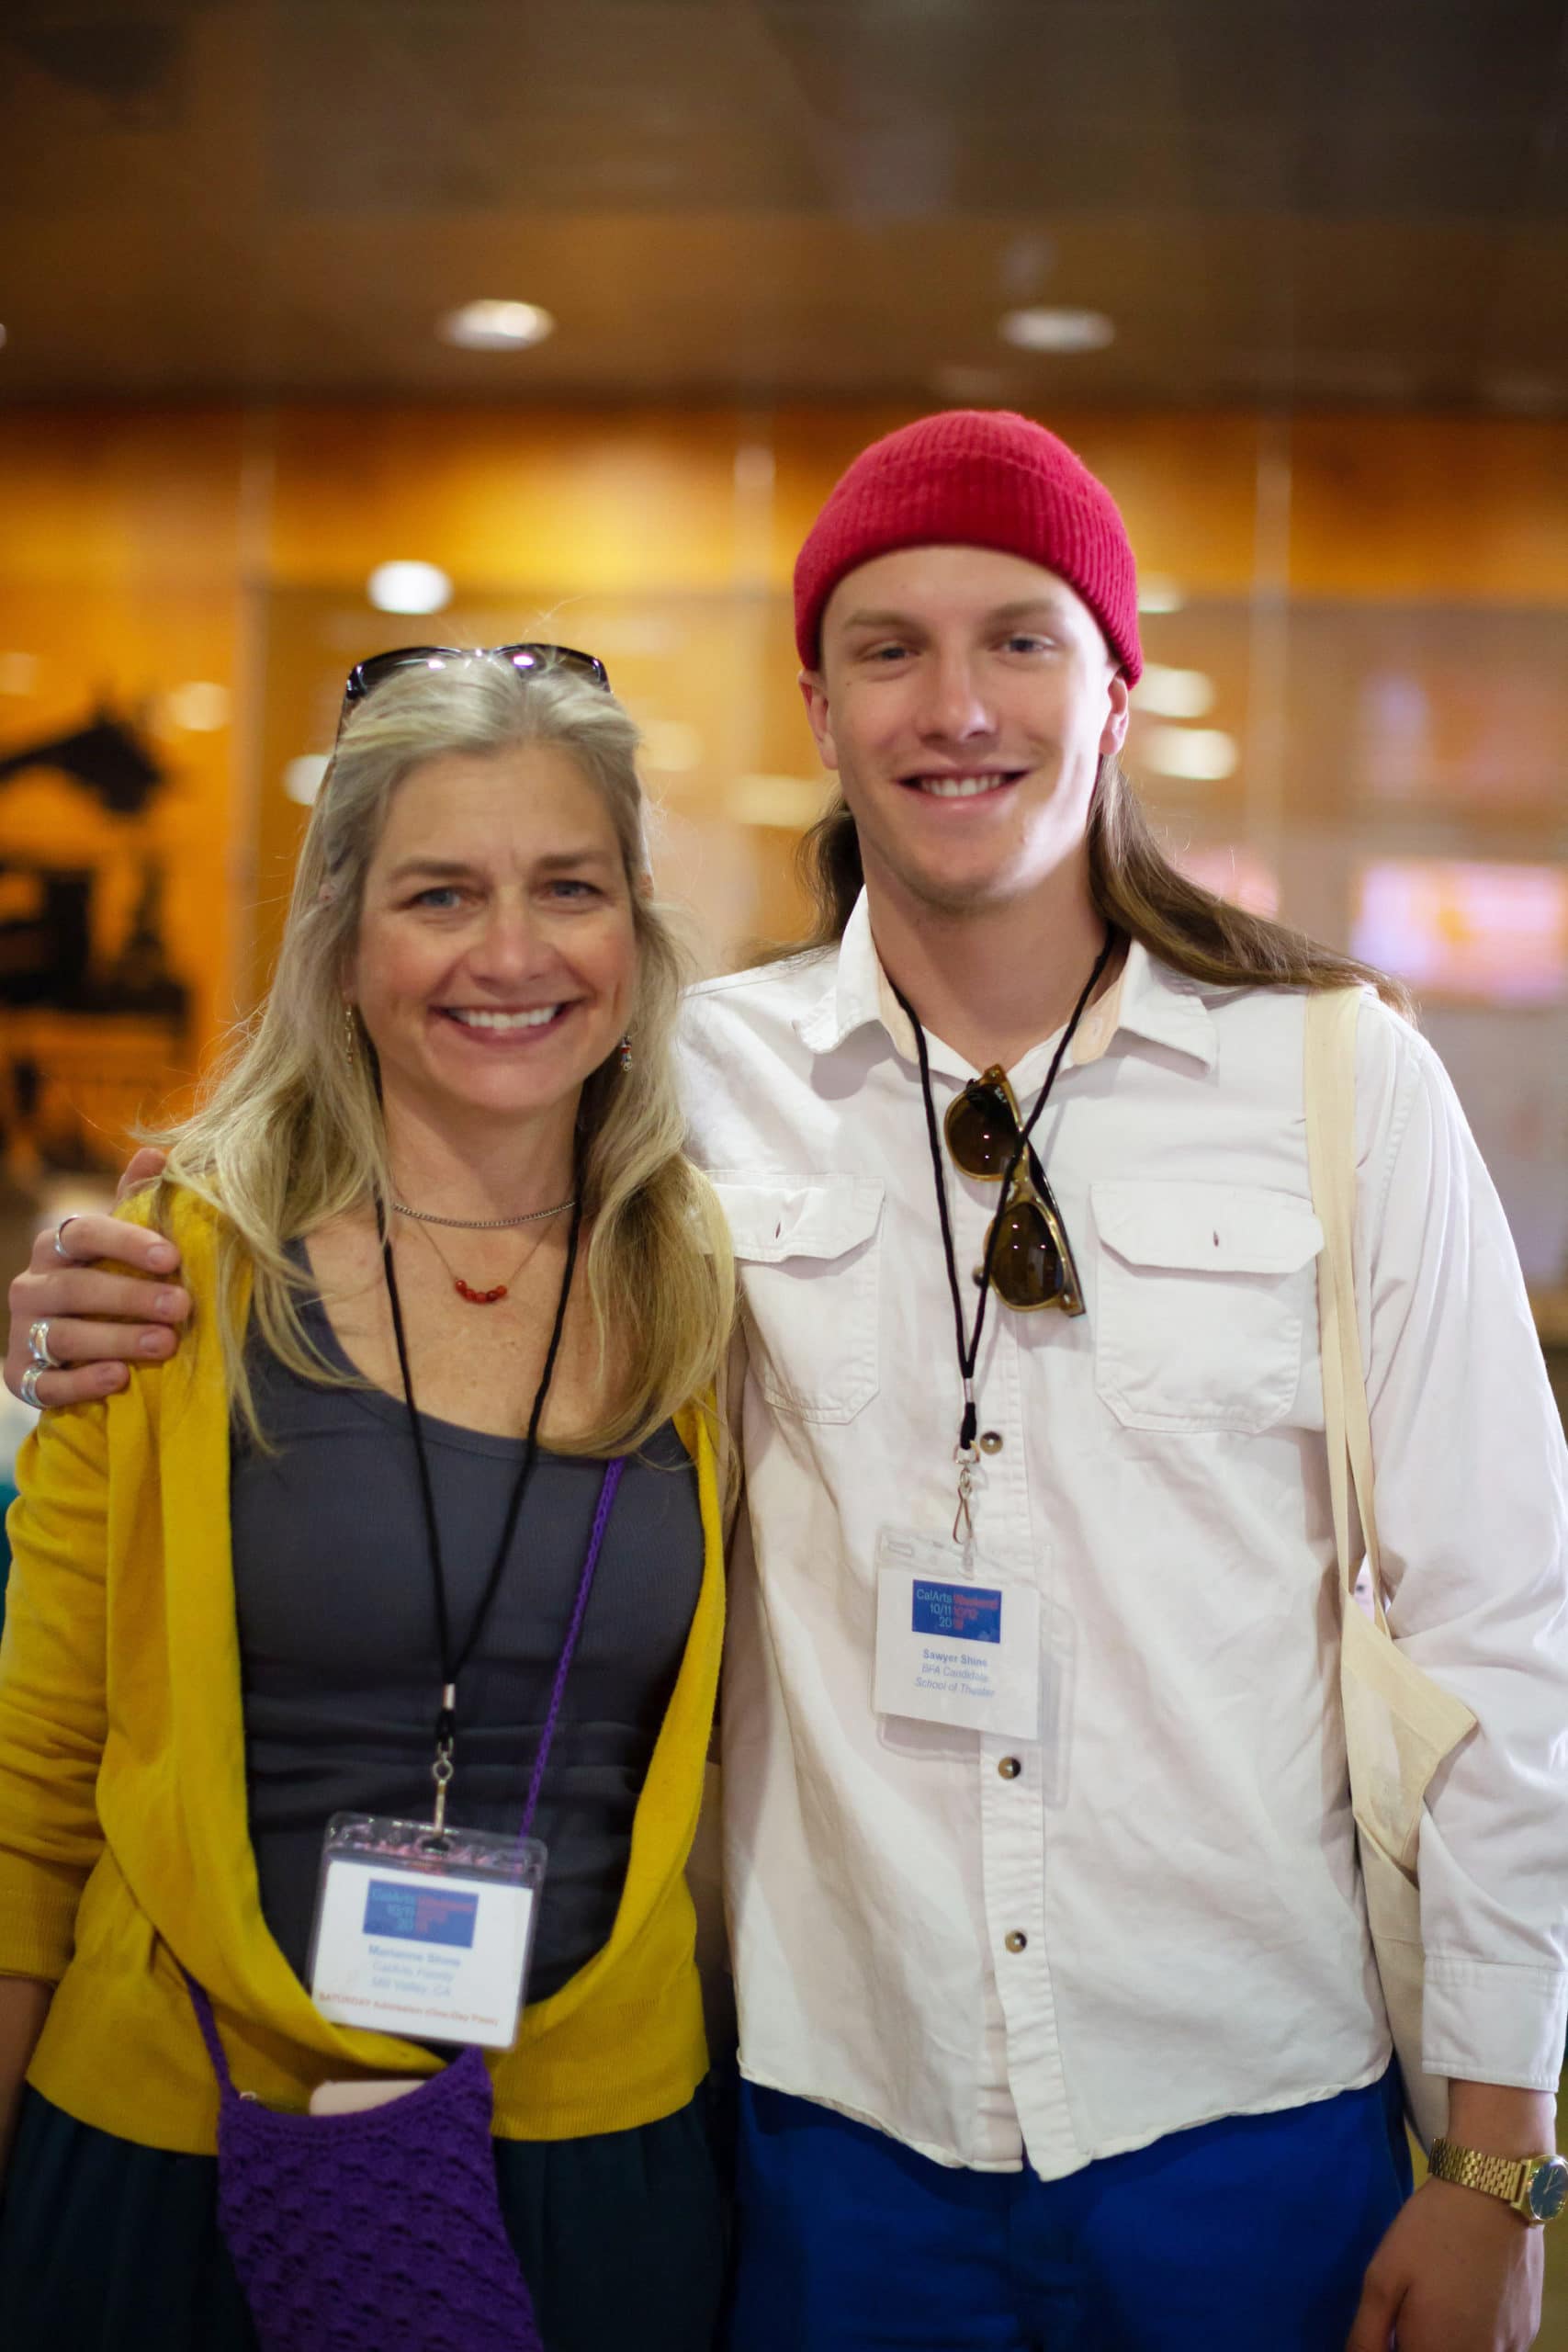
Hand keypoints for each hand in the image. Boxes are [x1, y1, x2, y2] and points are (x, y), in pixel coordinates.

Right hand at [5, 1149, 186, 1407]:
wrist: (76, 1348)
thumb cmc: (109, 1282)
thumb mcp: (123, 1242)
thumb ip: (136, 1202)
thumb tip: (155, 1152)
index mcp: (56, 1246)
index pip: (84, 1234)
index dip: (127, 1243)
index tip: (172, 1258)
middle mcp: (31, 1286)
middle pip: (76, 1288)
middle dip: (132, 1297)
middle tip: (181, 1306)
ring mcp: (23, 1332)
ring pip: (64, 1335)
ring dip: (117, 1339)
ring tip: (165, 1343)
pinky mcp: (21, 1376)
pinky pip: (46, 1383)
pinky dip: (82, 1382)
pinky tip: (118, 1378)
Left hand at [1346, 2178, 1542, 2350]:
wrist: (1492, 2192)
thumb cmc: (1430, 2233)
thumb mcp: (1382, 2278)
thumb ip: (1368, 2334)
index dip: (1393, 2345)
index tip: (1390, 2323)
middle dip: (1421, 2341)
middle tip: (1415, 2304)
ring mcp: (1510, 2348)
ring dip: (1450, 2338)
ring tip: (1443, 2294)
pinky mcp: (1527, 2329)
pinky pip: (1497, 2345)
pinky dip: (1479, 2331)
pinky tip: (1470, 2294)